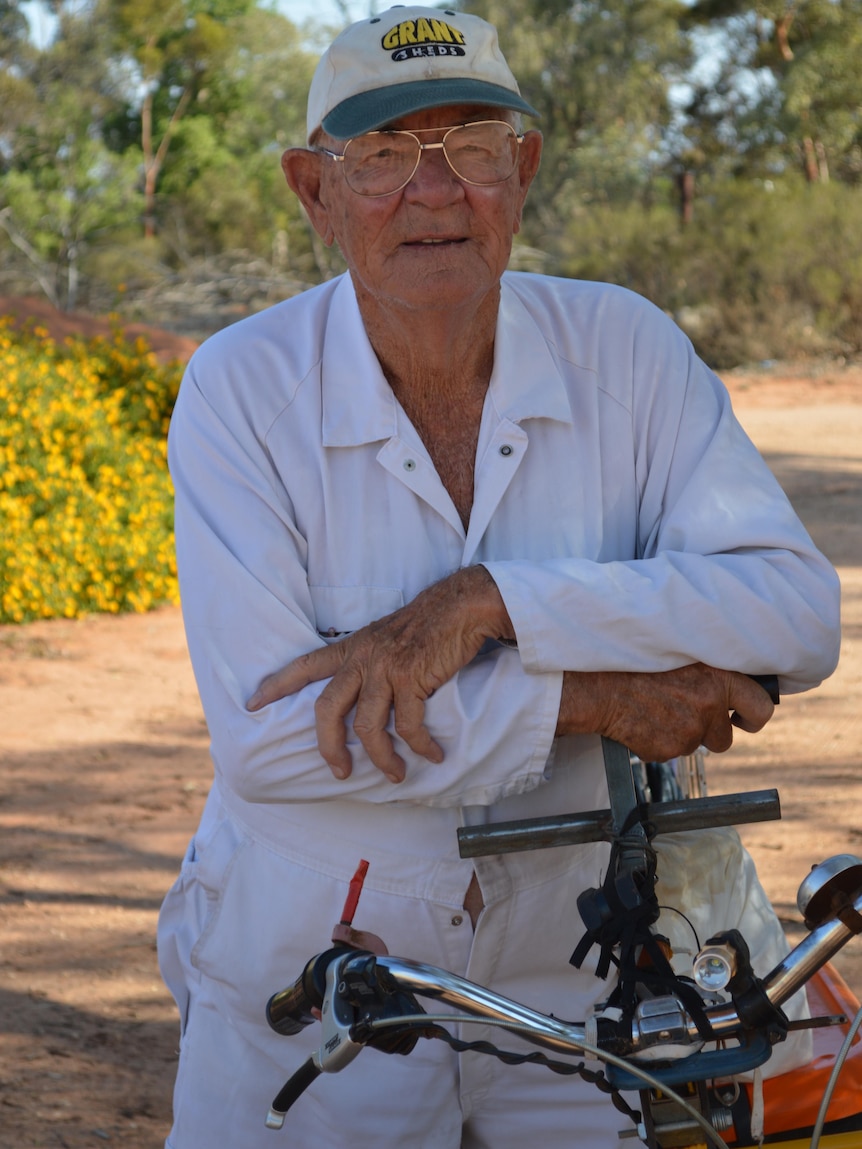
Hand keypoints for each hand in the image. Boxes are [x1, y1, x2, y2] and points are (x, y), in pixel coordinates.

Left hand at [247, 566, 512, 782]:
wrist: (460, 606)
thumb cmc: (426, 625)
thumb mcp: (384, 637)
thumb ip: (366, 661)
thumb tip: (359, 694)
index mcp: (352, 648)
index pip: (304, 666)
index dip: (276, 685)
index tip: (252, 704)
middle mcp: (362, 658)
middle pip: (327, 710)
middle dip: (329, 747)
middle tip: (340, 772)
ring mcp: (386, 668)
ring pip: (369, 727)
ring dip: (382, 758)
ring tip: (394, 774)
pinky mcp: (413, 678)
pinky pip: (409, 726)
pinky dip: (420, 746)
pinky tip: (432, 755)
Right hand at [557, 663, 774, 761]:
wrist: (600, 685)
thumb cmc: (639, 663)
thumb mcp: (683, 654)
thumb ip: (713, 670)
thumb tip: (733, 687)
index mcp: (719, 679)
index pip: (761, 706)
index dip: (754, 715)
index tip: (745, 718)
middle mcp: (709, 706)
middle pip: (725, 736)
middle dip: (713, 732)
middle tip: (693, 718)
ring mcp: (689, 731)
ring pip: (694, 744)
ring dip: (681, 733)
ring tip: (657, 710)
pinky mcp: (668, 749)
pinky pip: (670, 751)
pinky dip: (659, 741)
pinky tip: (644, 721)